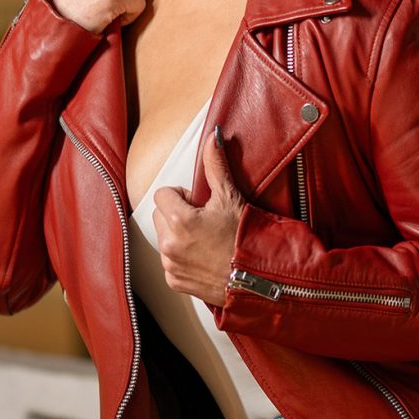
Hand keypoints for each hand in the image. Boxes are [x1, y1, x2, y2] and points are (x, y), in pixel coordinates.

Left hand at [153, 126, 246, 307]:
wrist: (259, 278)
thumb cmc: (245, 236)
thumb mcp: (231, 197)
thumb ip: (216, 165)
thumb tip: (212, 137)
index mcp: (179, 220)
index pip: (163, 194)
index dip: (182, 196)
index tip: (200, 204)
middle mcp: (169, 244)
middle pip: (159, 215)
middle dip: (176, 214)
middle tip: (204, 220)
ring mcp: (171, 265)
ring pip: (163, 238)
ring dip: (177, 235)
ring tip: (205, 239)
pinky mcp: (175, 281)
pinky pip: (169, 260)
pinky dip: (181, 256)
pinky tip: (204, 256)